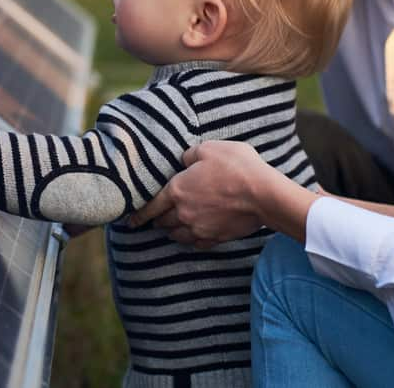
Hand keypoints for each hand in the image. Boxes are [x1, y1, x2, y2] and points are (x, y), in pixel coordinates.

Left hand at [129, 140, 314, 247]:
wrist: (263, 195)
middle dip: (157, 220)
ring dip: (172, 231)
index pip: (151, 206)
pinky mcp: (215, 238)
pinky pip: (196, 244)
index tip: (130, 221)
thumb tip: (184, 160)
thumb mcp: (210, 149)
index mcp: (177, 190)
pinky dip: (191, 240)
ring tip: (172, 228)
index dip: (138, 214)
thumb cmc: (236, 167)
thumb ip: (191, 154)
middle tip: (155, 219)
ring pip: (177, 235)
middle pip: (162, 222)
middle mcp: (183, 213)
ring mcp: (199, 229)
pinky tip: (194, 236)